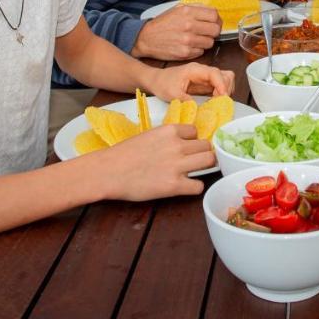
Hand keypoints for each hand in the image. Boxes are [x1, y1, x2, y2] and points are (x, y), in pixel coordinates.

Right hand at [95, 124, 215, 201]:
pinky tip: (185, 186)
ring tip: (193, 172)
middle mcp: (177, 145)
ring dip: (204, 167)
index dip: (192, 141)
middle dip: (202, 153)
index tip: (186, 148)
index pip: (195, 132)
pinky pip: (199, 186)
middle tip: (193, 161)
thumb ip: (167, 138)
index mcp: (170, 131)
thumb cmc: (123, 154)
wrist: (108, 171)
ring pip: (210, 161)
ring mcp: (177, 165)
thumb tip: (182, 143)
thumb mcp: (149, 136)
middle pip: (207, 146)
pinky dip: (195, 187)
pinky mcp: (174, 185)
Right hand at [132, 4, 220, 60]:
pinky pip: (201, 52)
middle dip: (213, 31)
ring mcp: (188, 40)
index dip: (216, 19)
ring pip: (210, 43)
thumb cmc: (163, 24)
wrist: (146, 38)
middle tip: (207, 32)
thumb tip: (212, 12)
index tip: (213, 22)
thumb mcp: (178, 9)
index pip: (214, 15)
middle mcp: (189, 25)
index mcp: (188, 12)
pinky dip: (197, 50)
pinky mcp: (185, 53)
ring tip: (196, 39)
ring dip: (205, 42)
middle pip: (216, 30)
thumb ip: (196, 8)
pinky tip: (189, 46)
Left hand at [150, 61, 234, 100]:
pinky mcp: (205, 83)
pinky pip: (219, 86)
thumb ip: (186, 100)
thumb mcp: (172, 94)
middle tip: (220, 102)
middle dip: (226, 89)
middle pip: (225, 75)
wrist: (155, 80)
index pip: (215, 73)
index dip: (222, 85)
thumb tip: (200, 108)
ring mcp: (205, 76)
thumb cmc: (162, 84)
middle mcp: (203, 71)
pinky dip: (221, 94)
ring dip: (226, 91)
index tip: (223, 97)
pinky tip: (215, 102)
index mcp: (195, 70)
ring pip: (225, 79)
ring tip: (218, 102)